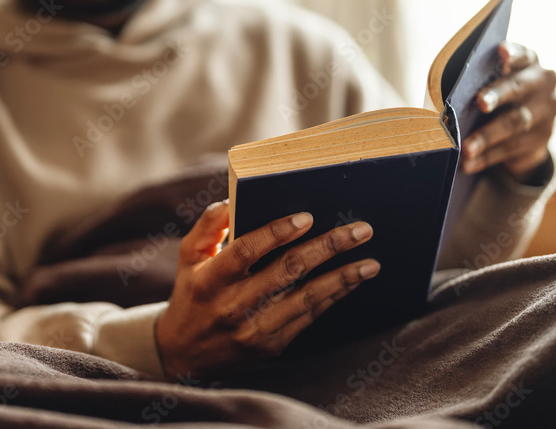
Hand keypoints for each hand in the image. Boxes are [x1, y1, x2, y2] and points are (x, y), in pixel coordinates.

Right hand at [154, 200, 379, 379]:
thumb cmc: (192, 293)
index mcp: (210, 279)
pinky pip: (309, 317)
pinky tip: (353, 280)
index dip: (276, 232)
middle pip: (287, 271)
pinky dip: (334, 297)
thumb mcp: (190, 256)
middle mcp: (233, 306)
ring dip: (342, 278)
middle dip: (327, 248)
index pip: (245, 250)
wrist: (185, 355)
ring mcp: (255, 329)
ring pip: (306, 298)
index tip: (307, 216)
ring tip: (370, 261)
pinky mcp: (272, 345)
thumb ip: (209, 225)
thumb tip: (233, 199)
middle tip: (360, 230)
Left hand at [461, 42, 555, 181]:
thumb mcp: (493, 84)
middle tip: (480, 103)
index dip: (513, 52)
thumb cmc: (497, 96)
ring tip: (466, 148)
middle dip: (497, 95)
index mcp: (528, 62)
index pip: (522, 54)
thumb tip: (452, 94)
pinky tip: (470, 164)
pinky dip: (488, 157)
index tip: (501, 51)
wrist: (526, 129)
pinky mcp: (543, 139)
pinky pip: (512, 149)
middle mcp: (543, 83)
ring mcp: (547, 112)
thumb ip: (481, 82)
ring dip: (487, 136)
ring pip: (515, 124)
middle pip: (519, 88)